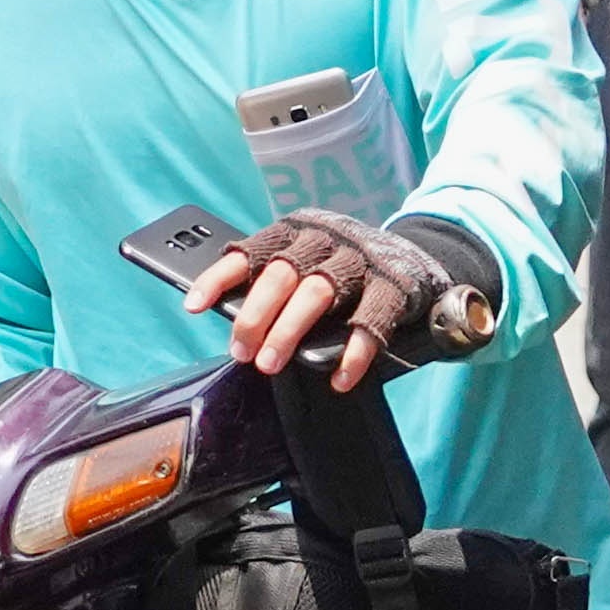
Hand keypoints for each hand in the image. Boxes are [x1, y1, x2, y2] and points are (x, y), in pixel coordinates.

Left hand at [186, 209, 454, 392]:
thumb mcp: (305, 261)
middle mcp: (327, 239)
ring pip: (318, 292)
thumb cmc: (344, 268)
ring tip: (271, 364)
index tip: (192, 305)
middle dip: (256, 316)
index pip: (250, 251)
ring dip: (290, 331)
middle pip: (282, 273)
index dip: (219, 278)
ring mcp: (362, 259)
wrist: (417, 257)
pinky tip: (339, 379)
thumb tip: (229, 317)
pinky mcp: (395, 284)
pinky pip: (370, 320)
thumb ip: (274, 280)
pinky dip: (353, 353)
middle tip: (241, 352)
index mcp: (297, 230)